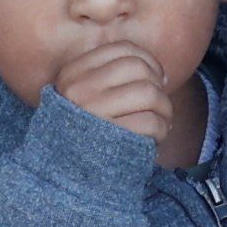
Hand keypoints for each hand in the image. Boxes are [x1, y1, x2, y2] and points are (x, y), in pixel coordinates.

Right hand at [54, 37, 172, 151]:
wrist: (61, 176)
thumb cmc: (83, 132)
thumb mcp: (81, 96)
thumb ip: (110, 77)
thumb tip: (161, 75)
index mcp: (72, 74)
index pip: (122, 49)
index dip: (148, 60)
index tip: (156, 77)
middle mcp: (79, 91)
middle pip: (138, 68)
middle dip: (159, 85)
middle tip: (161, 103)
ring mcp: (93, 114)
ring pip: (149, 93)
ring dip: (165, 108)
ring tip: (163, 120)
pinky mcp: (109, 138)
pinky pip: (151, 122)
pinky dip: (162, 129)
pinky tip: (157, 137)